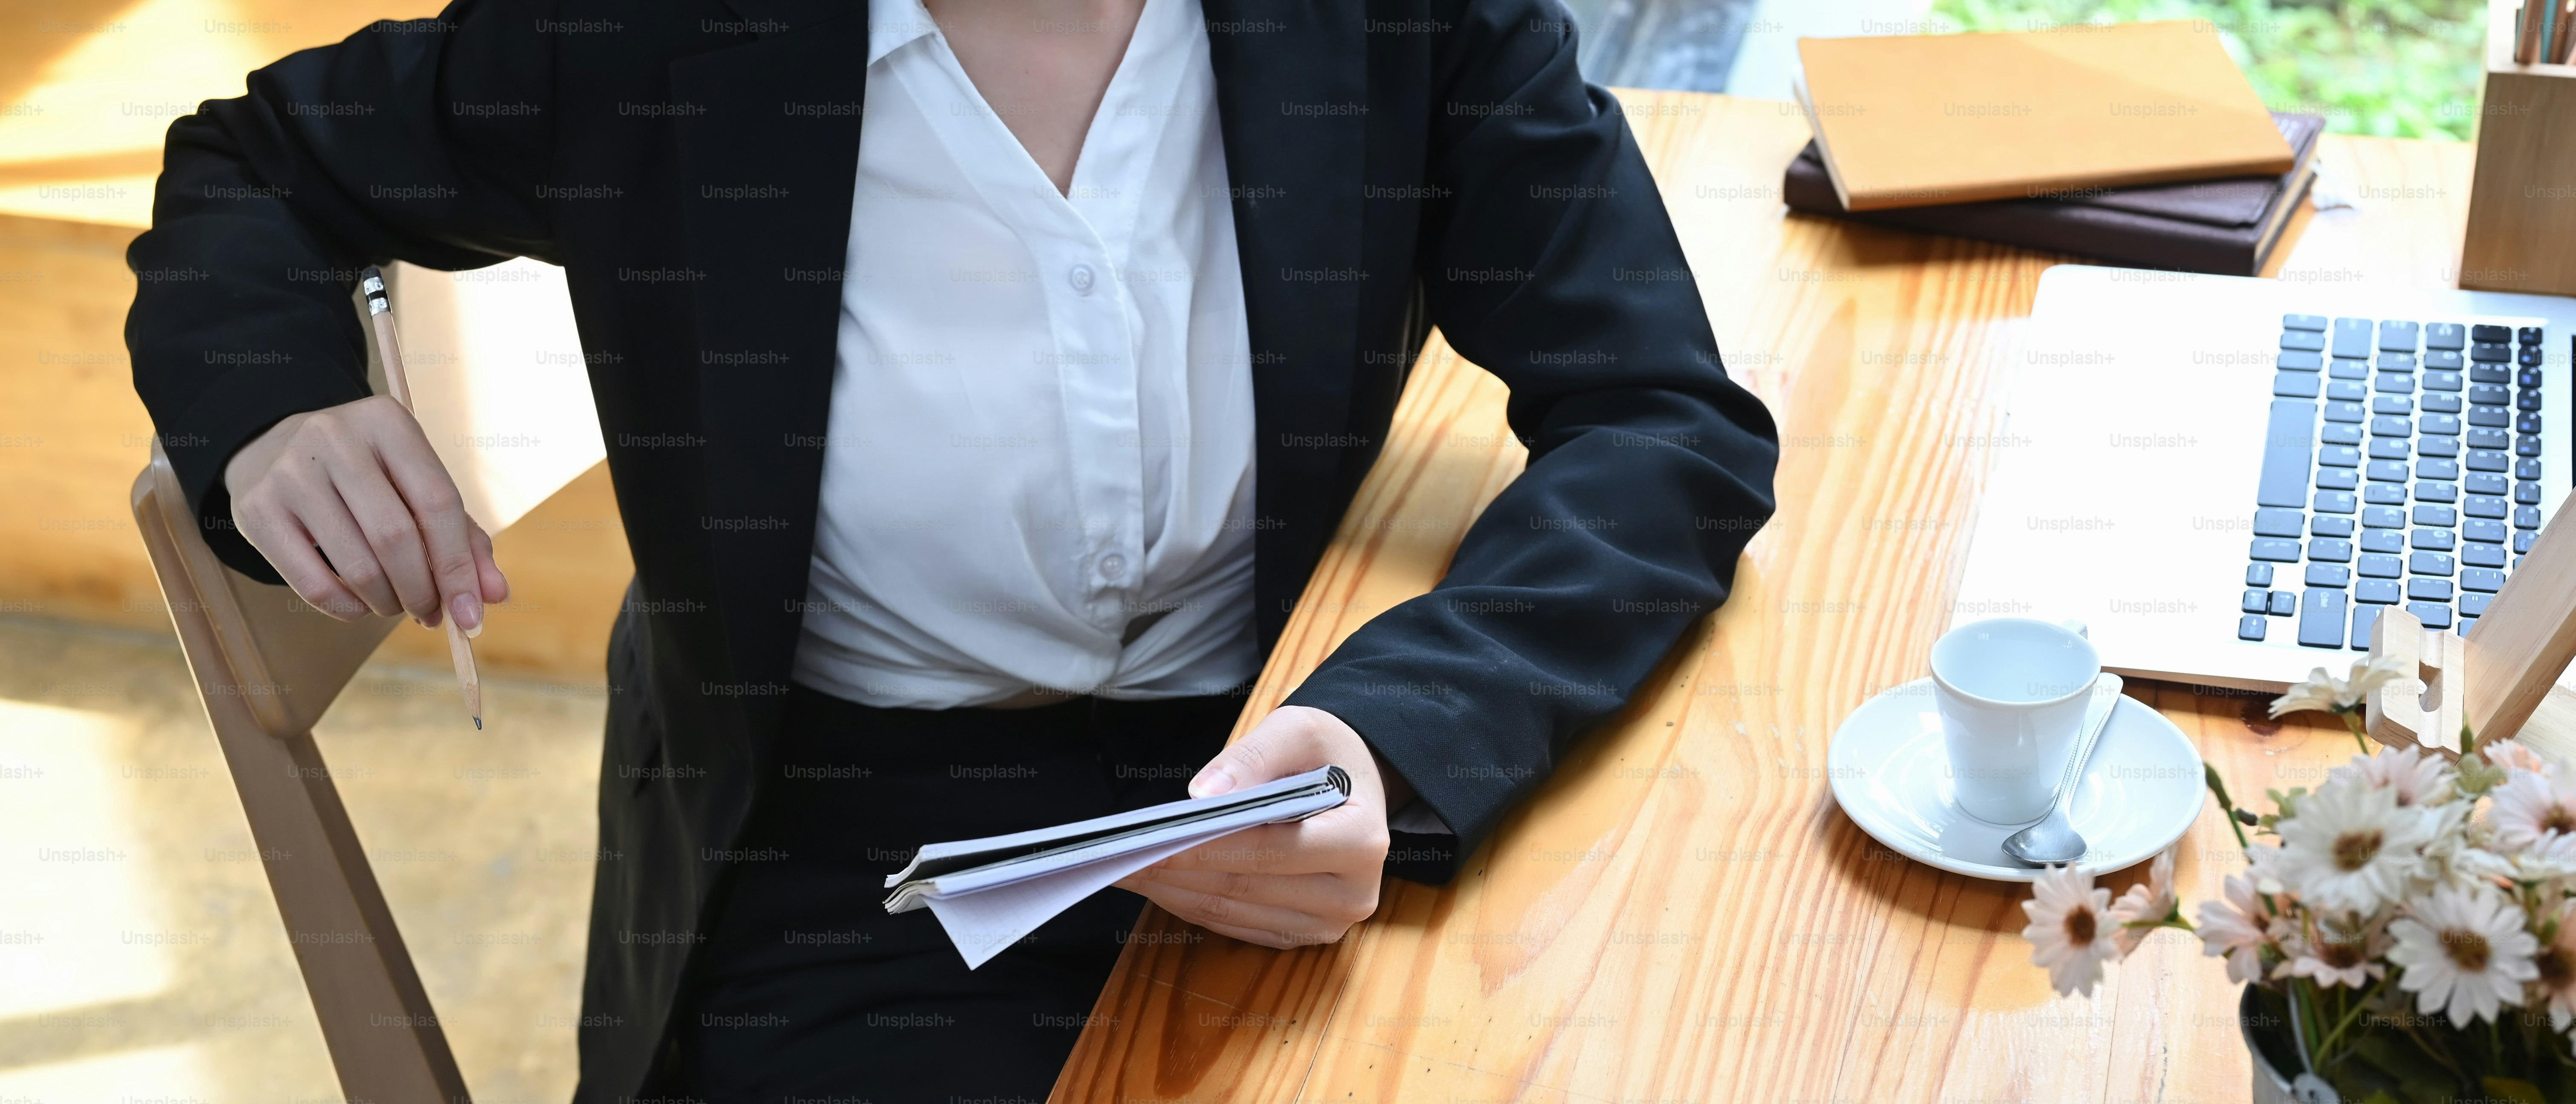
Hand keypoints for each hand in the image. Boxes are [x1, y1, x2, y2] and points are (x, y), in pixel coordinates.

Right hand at [222, 395, 507, 627]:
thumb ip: (464, 537)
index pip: (438, 503)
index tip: (471, 613)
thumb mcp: (416, 484)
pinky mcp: (257, 509)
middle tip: (431, 614)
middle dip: (422, 590)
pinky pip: (312, 583)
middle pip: (395, 537)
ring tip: (397, 605)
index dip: (459, 567)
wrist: (274, 446)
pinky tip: (360, 605)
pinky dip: (347, 608)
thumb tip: (495, 595)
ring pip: (356, 565)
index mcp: (388, 422)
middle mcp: (334, 438)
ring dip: (388, 602)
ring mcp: (289, 472)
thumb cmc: (367, 474)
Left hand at [1114, 705, 1407, 948]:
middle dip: (1174, 869)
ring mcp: (1328, 924)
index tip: (1148, 837)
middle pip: (1244, 887)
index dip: (1203, 846)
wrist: (1355, 785)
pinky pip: (1235, 926)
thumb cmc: (1327, 754)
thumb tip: (1202, 796)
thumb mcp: (1298, 729)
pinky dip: (1190, 903)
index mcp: (1361, 842)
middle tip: (1116, 854)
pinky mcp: (1302, 936)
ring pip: (1232, 913)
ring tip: (1123, 866)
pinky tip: (1155, 882)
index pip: (1268, 850)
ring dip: (1173, 891)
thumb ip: (1252, 758)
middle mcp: (1352, 895)